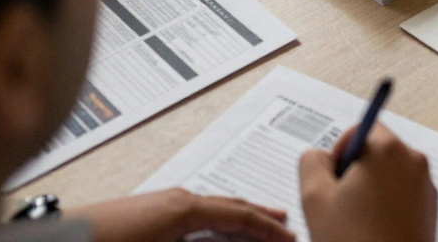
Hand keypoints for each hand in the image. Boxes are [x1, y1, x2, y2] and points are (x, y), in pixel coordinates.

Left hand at [65, 189, 293, 241]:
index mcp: (187, 208)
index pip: (240, 216)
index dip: (268, 230)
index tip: (289, 238)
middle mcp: (179, 200)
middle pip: (231, 208)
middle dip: (259, 219)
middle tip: (284, 228)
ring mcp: (162, 204)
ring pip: (213, 211)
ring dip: (237, 221)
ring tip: (257, 227)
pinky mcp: (148, 213)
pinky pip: (195, 215)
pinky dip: (215, 222)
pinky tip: (215, 232)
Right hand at [300, 124, 437, 241]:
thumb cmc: (356, 241)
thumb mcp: (314, 198)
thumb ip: (311, 162)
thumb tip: (320, 155)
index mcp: (389, 151)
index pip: (361, 129)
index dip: (339, 152)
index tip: (332, 180)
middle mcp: (414, 163)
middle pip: (376, 153)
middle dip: (354, 174)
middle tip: (339, 206)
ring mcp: (426, 187)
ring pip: (388, 177)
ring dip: (368, 193)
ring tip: (355, 224)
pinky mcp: (430, 210)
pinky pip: (401, 197)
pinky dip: (385, 208)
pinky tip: (372, 233)